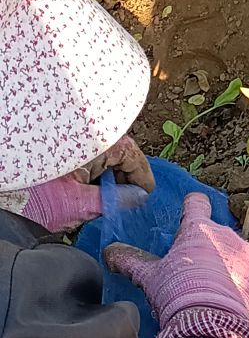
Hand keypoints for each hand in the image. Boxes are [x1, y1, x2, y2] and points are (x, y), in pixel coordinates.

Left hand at [24, 137, 155, 230]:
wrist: (2, 197)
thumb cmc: (37, 197)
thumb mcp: (81, 204)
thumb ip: (115, 200)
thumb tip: (138, 197)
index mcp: (97, 142)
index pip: (133, 155)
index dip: (142, 178)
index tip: (145, 197)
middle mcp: (85, 133)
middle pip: (118, 152)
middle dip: (122, 178)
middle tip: (123, 203)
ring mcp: (71, 137)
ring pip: (100, 153)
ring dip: (104, 175)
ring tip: (100, 200)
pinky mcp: (57, 143)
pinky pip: (84, 154)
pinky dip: (89, 170)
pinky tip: (83, 189)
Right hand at [105, 192, 248, 328]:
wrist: (212, 325)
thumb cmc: (177, 294)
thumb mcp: (150, 278)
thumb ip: (131, 261)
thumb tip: (109, 252)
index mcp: (199, 228)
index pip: (196, 203)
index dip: (191, 210)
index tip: (187, 220)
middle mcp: (228, 234)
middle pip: (216, 235)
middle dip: (208, 250)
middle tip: (194, 275)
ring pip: (237, 255)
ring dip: (228, 268)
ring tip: (215, 294)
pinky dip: (246, 286)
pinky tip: (233, 303)